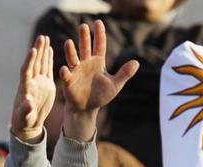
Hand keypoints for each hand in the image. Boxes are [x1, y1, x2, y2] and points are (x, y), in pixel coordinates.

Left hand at [10, 35, 55, 142]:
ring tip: (45, 38)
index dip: (29, 61)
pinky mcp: (46, 85)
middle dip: (38, 50)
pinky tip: (50, 49)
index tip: (33, 50)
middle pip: (34, 63)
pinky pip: (47, 69)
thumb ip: (26, 110)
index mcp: (26, 88)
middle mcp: (32, 82)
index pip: (27, 71)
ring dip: (43, 51)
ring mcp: (39, 82)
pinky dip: (48, 59)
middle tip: (42, 37)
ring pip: (41, 63)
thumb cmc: (24, 121)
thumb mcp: (25, 117)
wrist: (29, 123)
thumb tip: (28, 103)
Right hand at [60, 20, 138, 140]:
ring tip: (69, 42)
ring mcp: (76, 71)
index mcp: (97, 62)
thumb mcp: (115, 85)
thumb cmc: (101, 96)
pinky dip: (65, 71)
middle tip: (83, 26)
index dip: (99, 34)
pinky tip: (66, 69)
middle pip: (85, 47)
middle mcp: (86, 63)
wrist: (87, 109)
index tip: (98, 22)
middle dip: (84, 37)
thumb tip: (136, 62)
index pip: (99, 45)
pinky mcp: (69, 81)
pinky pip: (66, 75)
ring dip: (70, 51)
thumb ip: (124, 73)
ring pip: (72, 58)